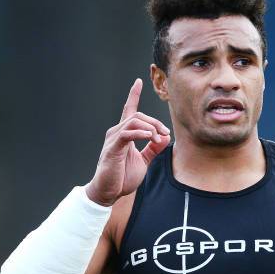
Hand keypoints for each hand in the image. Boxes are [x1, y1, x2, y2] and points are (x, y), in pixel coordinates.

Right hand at [85, 78, 170, 205]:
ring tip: (159, 138)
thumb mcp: (143, 161)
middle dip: (155, 122)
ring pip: (134, 121)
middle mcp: (117, 132)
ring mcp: (113, 139)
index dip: (133, 95)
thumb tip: (165, 138)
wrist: (109, 192)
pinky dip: (141, 133)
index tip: (139, 81)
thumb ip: (153, 149)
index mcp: (124, 134)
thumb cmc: (123, 177)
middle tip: (166, 134)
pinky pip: (127, 134)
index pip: (129, 110)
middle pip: (138, 115)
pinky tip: (150, 137)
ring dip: (151, 127)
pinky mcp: (113, 148)